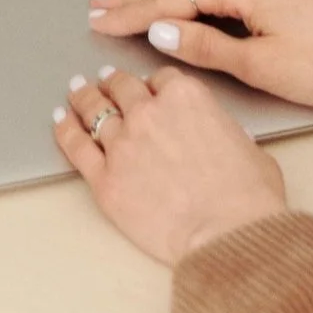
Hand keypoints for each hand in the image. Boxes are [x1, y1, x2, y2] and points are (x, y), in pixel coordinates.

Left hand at [53, 66, 286, 264]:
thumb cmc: (247, 198)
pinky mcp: (104, 177)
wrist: (226, 233)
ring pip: (95, 109)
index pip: (162, 79)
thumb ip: (228, 134)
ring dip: (85, 97)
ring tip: (78, 91)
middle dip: (114, 82)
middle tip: (107, 80)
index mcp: (187, 97)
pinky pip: (76, 145)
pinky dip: (65, 128)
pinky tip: (61, 119)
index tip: (149, 88)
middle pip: (123, 87)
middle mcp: (149, 112)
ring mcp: (122, 143)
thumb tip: (229, 140)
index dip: (154, 84)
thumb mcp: (251, 150)